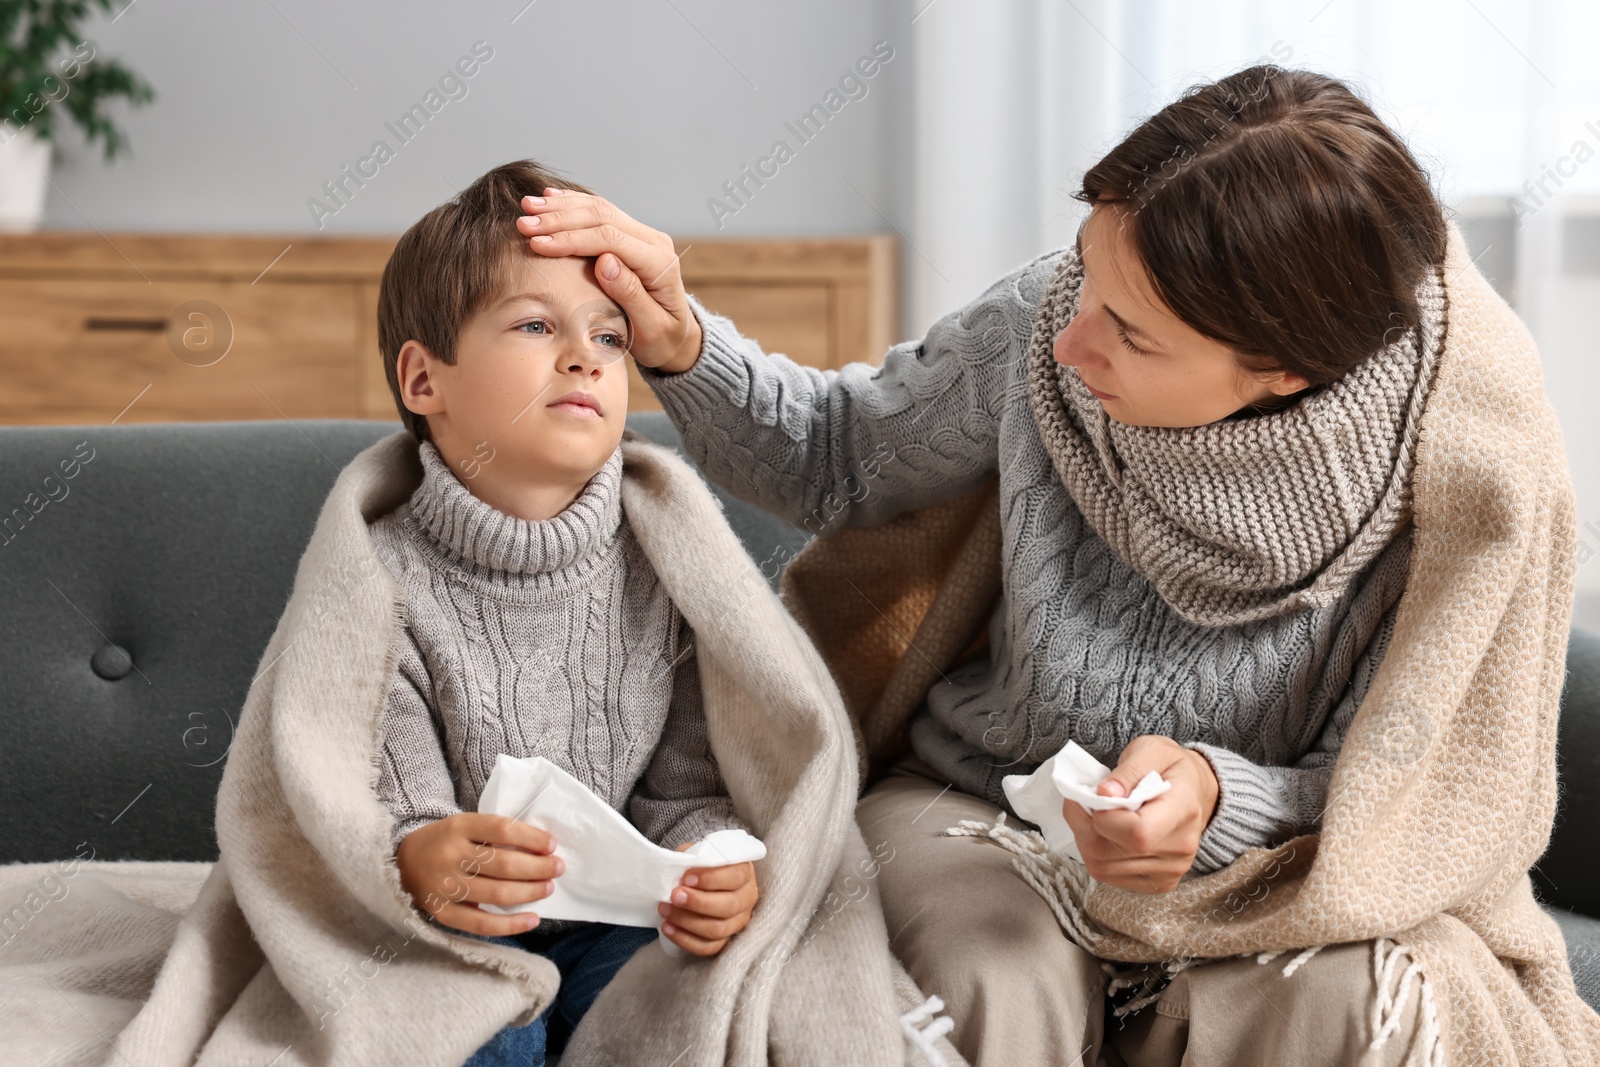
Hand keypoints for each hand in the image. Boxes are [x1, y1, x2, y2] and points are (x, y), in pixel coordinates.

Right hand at [395, 813, 563, 936]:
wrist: (399, 864)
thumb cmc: (443, 843)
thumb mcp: (463, 826)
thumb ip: (493, 834)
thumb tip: (540, 849)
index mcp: (458, 826)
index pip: (502, 829)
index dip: (532, 838)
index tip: (552, 845)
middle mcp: (449, 855)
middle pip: (503, 864)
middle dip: (538, 868)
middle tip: (558, 868)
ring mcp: (444, 887)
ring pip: (497, 894)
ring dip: (530, 892)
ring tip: (548, 888)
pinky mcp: (441, 913)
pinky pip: (481, 924)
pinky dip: (511, 925)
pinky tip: (533, 920)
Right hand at [515, 189, 702, 373]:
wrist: (678, 336)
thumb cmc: (662, 339)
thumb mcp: (650, 328)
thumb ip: (631, 294)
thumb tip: (605, 262)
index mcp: (659, 263)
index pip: (610, 239)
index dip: (571, 239)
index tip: (537, 244)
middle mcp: (653, 241)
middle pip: (602, 217)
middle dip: (559, 219)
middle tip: (523, 223)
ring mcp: (642, 235)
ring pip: (599, 209)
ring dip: (561, 207)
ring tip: (527, 207)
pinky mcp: (631, 235)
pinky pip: (600, 212)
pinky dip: (572, 204)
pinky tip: (548, 198)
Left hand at [656, 841, 758, 956]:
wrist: (700, 881)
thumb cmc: (700, 866)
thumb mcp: (698, 854)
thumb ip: (692, 859)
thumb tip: (676, 871)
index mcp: (744, 873)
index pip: (734, 877)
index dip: (710, 879)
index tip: (686, 878)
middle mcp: (747, 898)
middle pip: (728, 906)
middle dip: (698, 902)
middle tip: (674, 896)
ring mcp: (738, 922)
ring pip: (717, 929)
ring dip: (687, 921)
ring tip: (665, 910)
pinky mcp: (725, 940)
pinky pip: (708, 947)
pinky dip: (685, 940)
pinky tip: (668, 928)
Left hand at [1060, 735, 1218, 893]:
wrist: (1194, 792)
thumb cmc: (1170, 768)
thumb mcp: (1151, 750)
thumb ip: (1128, 770)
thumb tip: (1104, 793)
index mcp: (1183, 809)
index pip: (1139, 833)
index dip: (1105, 818)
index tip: (1095, 796)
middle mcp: (1181, 847)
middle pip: (1112, 852)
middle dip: (1084, 825)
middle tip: (1082, 801)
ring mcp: (1171, 869)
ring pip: (1102, 866)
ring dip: (1084, 839)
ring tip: (1093, 815)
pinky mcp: (1159, 882)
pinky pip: (1110, 875)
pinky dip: (1095, 853)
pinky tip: (1104, 833)